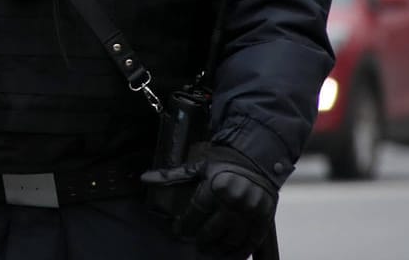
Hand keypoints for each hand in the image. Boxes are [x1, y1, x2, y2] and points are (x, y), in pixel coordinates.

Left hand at [152, 144, 277, 252]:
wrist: (256, 159)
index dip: (184, 225)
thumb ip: (171, 175)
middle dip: (202, 240)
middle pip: (212, 230)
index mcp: (214, 187)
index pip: (195, 214)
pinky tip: (231, 254)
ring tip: (211, 250)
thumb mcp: (196, 167)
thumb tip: (144, 178)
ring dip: (219, 248)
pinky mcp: (264, 218)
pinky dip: (240, 251)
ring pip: (231, 239)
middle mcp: (233, 201)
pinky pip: (251, 241)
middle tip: (196, 244)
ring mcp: (251, 211)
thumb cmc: (222, 163)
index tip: (178, 230)